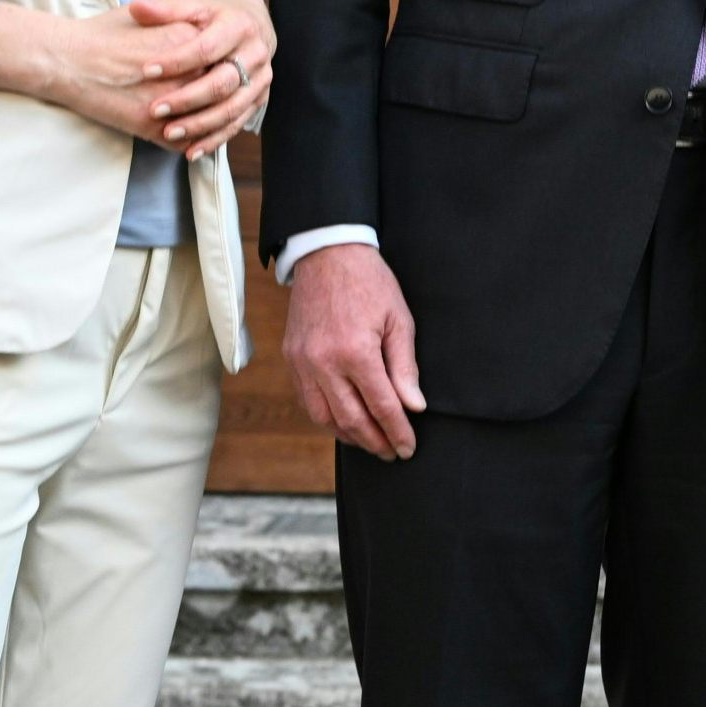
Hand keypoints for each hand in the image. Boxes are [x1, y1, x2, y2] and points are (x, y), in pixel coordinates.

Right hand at [0, 0, 238, 144]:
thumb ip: (175, 8)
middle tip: (225, 96)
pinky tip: (193, 143)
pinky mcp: (154, 128)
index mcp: (187, 40)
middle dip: (224, 94)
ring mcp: (172, 102)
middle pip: (221, 88)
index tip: (222, 66)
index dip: (224, 63)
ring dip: (213, 124)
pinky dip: (192, 145)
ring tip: (212, 122)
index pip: (222, 56)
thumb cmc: (101, 35)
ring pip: (210, 119)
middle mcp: (185, 72)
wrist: (68, 61)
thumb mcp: (142, 13)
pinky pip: (186, 142)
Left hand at [136, 0, 275, 159]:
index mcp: (238, 27)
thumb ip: (165, 9)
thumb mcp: (194, 6)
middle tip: (155, 110)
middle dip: (187, 100)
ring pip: (232, 108)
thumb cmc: (215, 16)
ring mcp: (260, 79)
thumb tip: (136, 7)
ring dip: (200, 125)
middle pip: (222, 83)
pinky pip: (238, 123)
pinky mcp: (259, 98)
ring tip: (169, 134)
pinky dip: (215, 139)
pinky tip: (191, 150)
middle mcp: (254, 54)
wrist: (254, 23)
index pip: (206, 48)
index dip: (176, 61)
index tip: (145, 71)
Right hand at [283, 243, 424, 461]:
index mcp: (356, 352)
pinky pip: (307, 401)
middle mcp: (324, 363)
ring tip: (370, 441)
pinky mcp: (292, 358)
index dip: (397, 432)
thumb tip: (413, 407)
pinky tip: (344, 421)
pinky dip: (326, 418)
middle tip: (391, 452)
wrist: (327, 253)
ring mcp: (303, 362)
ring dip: (349, 436)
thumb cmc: (370, 282)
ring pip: (324, 418)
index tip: (408, 448)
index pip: (381, 406)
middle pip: (351, 420)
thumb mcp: (398, 319)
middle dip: (375, 441)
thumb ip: (405, 367)